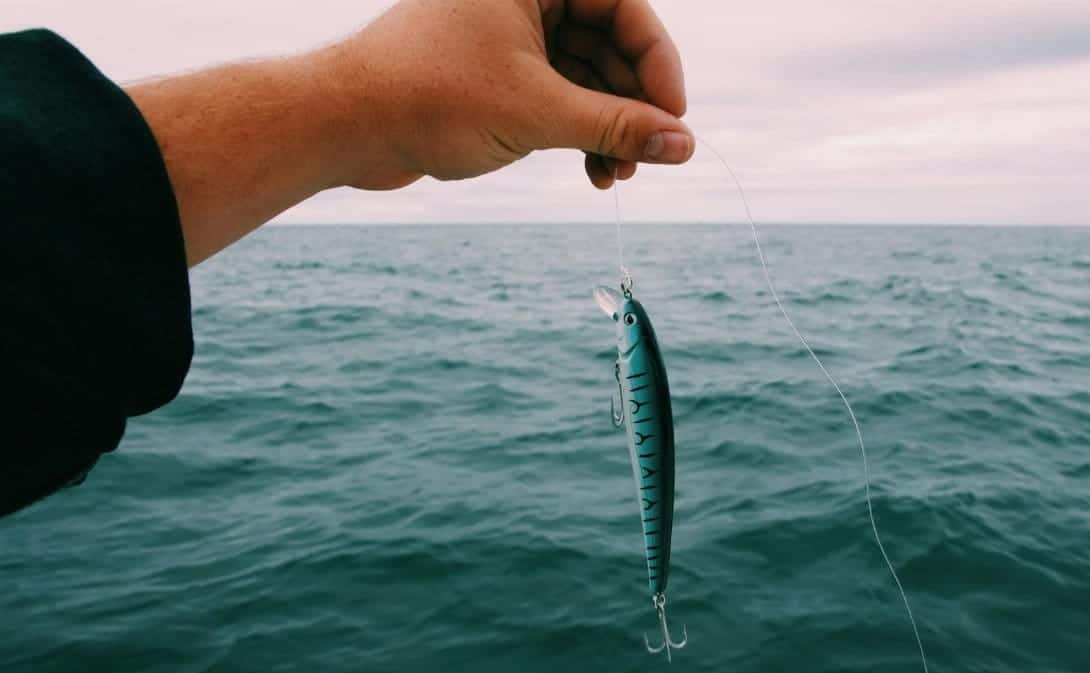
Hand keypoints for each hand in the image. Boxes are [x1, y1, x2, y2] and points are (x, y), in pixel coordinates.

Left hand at [320, 0, 693, 189]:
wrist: (344, 125)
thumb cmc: (428, 96)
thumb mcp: (537, 113)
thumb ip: (617, 126)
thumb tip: (684, 144)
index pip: (625, 7)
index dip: (658, 65)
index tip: (674, 121)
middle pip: (609, 44)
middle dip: (631, 106)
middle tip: (646, 159)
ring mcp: (509, 35)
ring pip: (585, 76)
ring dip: (606, 128)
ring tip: (614, 176)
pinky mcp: (496, 73)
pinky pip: (557, 96)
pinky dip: (577, 133)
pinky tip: (590, 172)